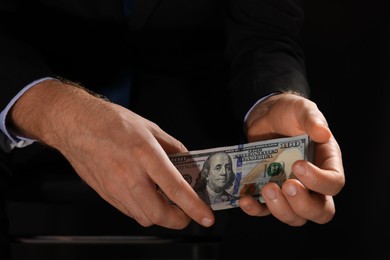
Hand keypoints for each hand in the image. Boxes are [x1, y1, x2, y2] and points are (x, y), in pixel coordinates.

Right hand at [8, 79, 214, 228]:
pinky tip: (146, 196)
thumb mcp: (150, 128)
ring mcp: (115, 187)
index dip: (194, 207)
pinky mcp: (106, 194)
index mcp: (146, 154)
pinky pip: (129, 211)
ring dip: (161, 216)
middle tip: (187, 213)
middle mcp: (130, 175)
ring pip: (144, 218)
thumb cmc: (111, 122)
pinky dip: (143, 210)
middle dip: (179, 220)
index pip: (176, 189)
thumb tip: (187, 164)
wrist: (76, 124)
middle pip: (159, 214)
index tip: (206, 218)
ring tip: (167, 203)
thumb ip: (173, 148)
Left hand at [238, 92, 344, 225]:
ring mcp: (290, 190)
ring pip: (294, 217)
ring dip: (281, 209)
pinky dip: (256, 209)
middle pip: (319, 211)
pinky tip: (245, 200)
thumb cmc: (289, 113)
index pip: (334, 183)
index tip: (298, 165)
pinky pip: (265, 211)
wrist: (265, 115)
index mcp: (326, 163)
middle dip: (303, 204)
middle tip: (286, 185)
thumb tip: (323, 133)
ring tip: (266, 189)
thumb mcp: (301, 110)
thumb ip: (312, 119)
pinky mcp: (269, 192)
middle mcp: (312, 183)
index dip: (319, 181)